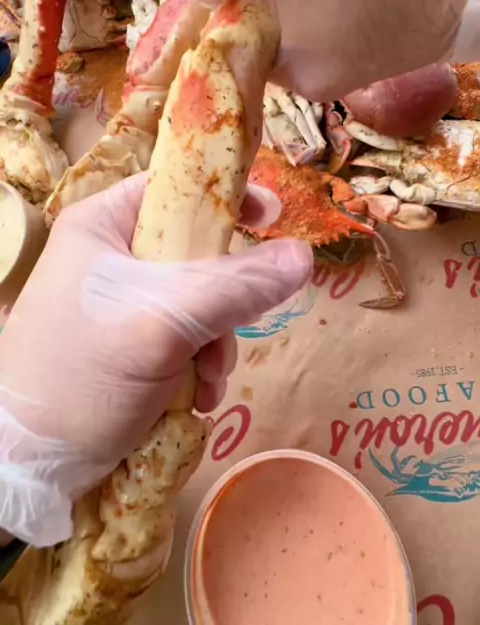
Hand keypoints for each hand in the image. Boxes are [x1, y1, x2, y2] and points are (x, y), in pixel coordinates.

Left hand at [0, 175, 311, 545]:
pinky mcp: (132, 346)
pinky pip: (188, 339)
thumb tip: (305, 255)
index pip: (176, 186)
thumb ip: (236, 286)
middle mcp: (113, 256)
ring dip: (216, 342)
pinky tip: (194, 397)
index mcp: (105, 225)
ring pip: (201, 301)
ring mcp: (123, 304)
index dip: (224, 196)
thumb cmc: (81, 376)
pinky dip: (201, 366)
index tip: (271, 218)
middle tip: (230, 328)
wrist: (32, 466)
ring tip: (204, 379)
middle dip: (225, 297)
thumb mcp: (163, 322)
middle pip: (197, 250)